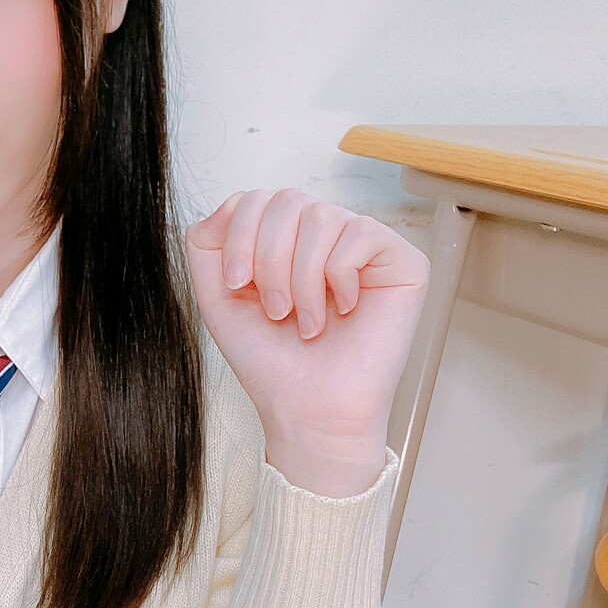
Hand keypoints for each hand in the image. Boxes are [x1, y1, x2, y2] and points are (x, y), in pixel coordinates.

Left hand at [183, 188, 429, 451]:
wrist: (310, 409)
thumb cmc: (271, 362)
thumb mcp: (218, 297)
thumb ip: (206, 243)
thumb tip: (228, 202)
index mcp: (283, 241)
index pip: (255, 198)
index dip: (239, 237)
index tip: (236, 286)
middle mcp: (323, 235)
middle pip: (285, 200)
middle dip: (269, 259)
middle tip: (276, 311)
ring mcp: (362, 244)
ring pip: (320, 216)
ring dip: (302, 278)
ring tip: (306, 322)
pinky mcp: (401, 258)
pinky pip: (359, 233)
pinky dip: (339, 277)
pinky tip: (344, 309)